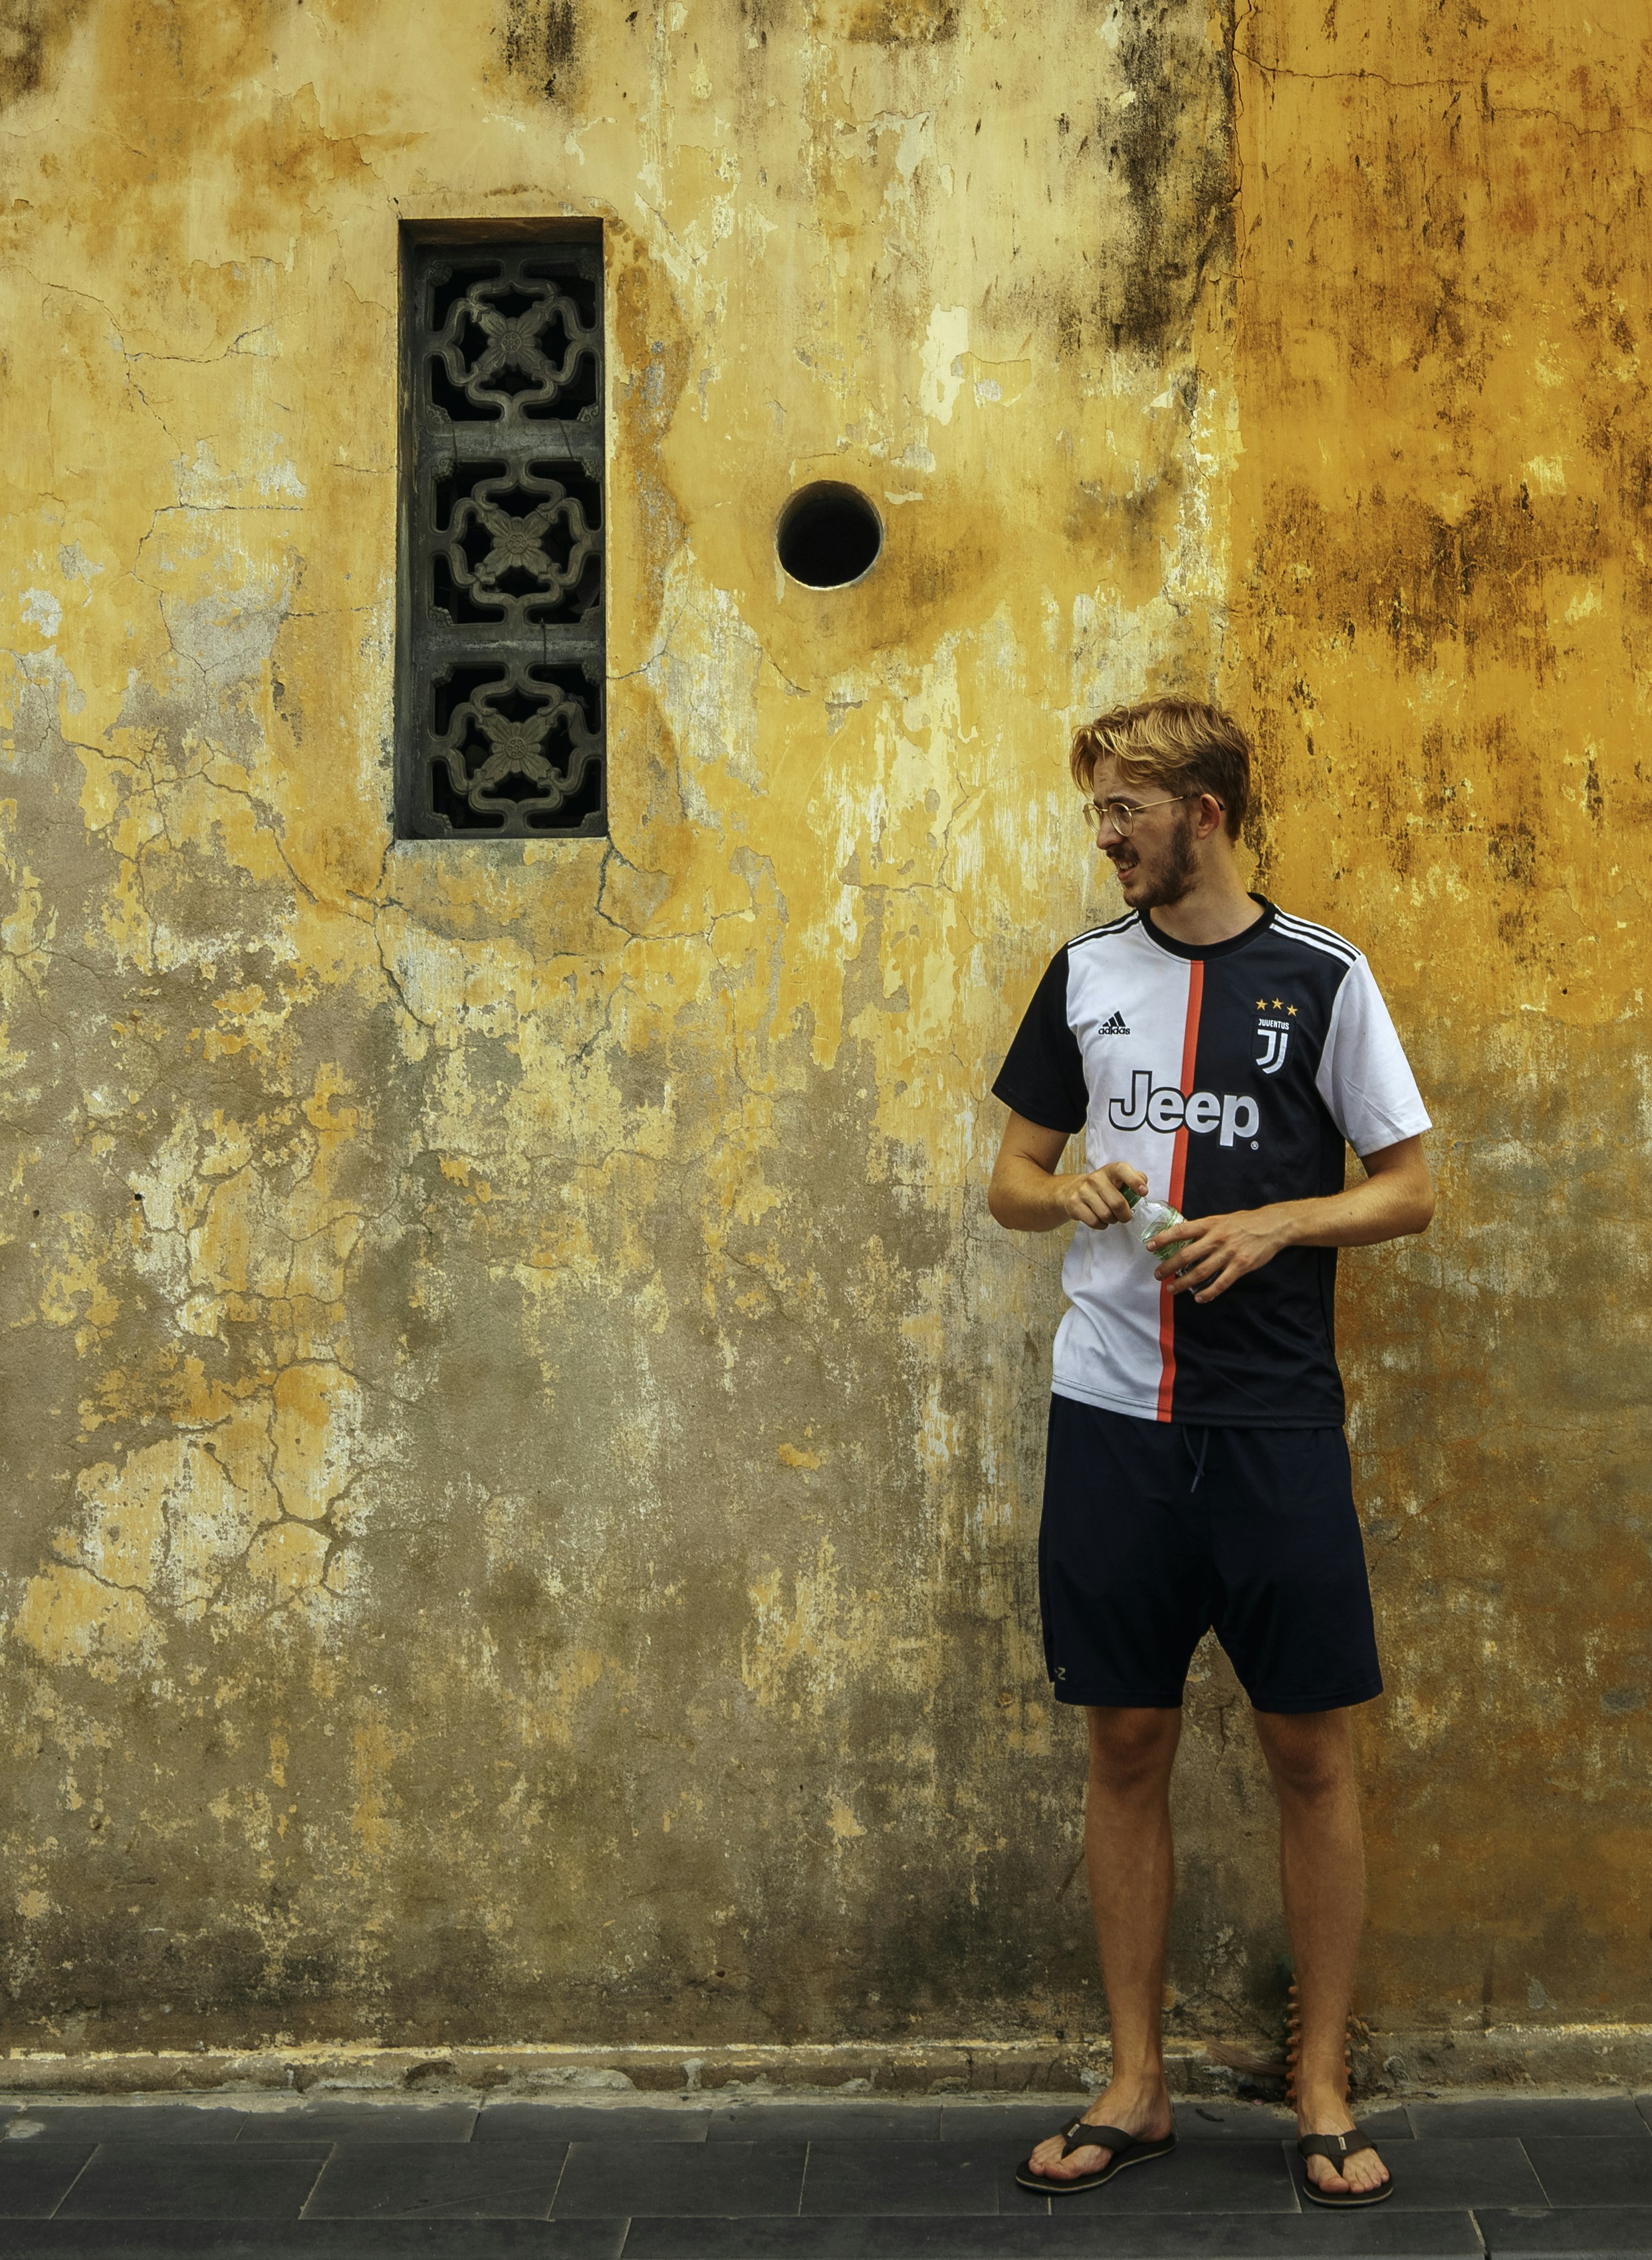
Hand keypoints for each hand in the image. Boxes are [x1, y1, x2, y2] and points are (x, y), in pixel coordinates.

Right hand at [1056, 1159, 1146, 1230]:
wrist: (1071, 1190)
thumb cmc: (1100, 1186)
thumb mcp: (1116, 1178)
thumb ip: (1133, 1179)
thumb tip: (1143, 1183)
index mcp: (1109, 1170)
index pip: (1122, 1170)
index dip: (1135, 1181)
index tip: (1143, 1192)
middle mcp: (1095, 1178)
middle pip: (1117, 1203)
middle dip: (1125, 1215)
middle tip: (1124, 1216)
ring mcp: (1083, 1191)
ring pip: (1106, 1215)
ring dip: (1112, 1220)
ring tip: (1110, 1216)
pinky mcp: (1074, 1204)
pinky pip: (1094, 1222)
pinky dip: (1101, 1225)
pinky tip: (1100, 1219)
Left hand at [1149, 1204, 1292, 1300]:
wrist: (1272, 1225)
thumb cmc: (1245, 1222)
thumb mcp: (1221, 1219)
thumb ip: (1204, 1229)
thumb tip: (1184, 1238)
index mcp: (1210, 1224)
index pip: (1181, 1231)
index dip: (1163, 1239)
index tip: (1149, 1246)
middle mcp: (1217, 1238)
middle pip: (1186, 1255)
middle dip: (1169, 1267)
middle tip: (1157, 1275)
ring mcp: (1228, 1253)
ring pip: (1200, 1271)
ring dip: (1184, 1283)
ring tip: (1172, 1289)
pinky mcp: (1240, 1266)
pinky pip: (1221, 1283)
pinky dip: (1208, 1293)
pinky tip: (1199, 1298)